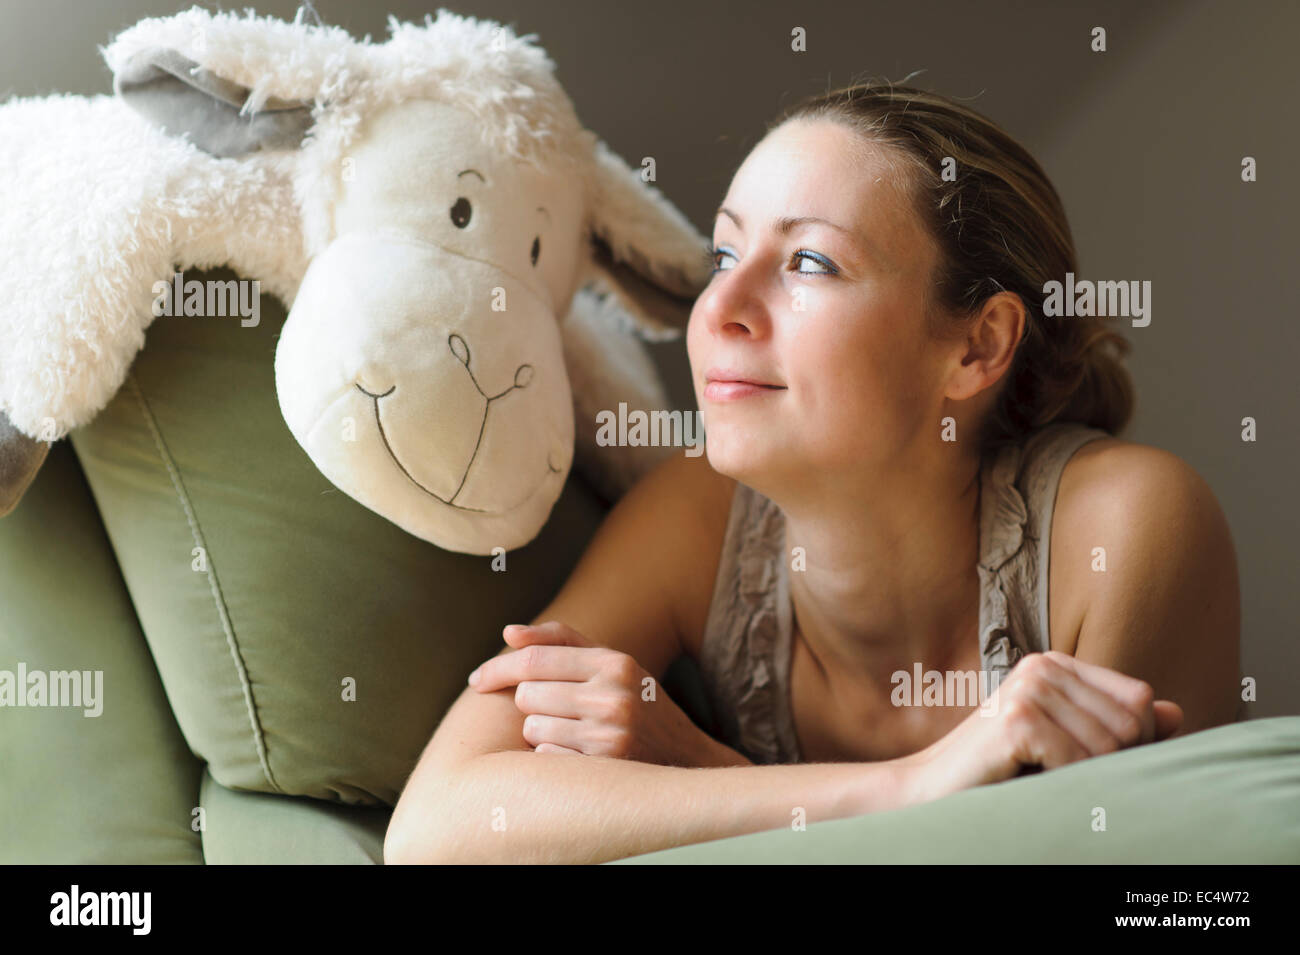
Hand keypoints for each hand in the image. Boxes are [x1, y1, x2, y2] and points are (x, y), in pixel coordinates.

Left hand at [467, 620, 715, 766]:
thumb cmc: (638, 703)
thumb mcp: (612, 663)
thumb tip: (508, 634)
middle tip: (555, 709)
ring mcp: (609, 736)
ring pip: (532, 729)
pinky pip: (545, 757)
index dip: (497, 668)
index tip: (477, 680)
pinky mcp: (602, 771)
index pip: (534, 660)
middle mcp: (613, 697)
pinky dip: (552, 756)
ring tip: (571, 732)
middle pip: (527, 695)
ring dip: (540, 731)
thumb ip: (561, 640)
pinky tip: (577, 755)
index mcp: (614, 663)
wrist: (685, 757)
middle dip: (531, 703)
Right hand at [900, 651, 1182, 804]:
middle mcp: (1042, 666)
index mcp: (1055, 665)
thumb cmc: (999, 769)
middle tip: (1068, 776)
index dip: (1134, 740)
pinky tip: (1034, 781)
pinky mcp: (1019, 721)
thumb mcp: (1064, 741)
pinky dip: (1067, 784)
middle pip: (1131, 722)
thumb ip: (1115, 724)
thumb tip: (1176, 713)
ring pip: (1109, 746)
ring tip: (1048, 779)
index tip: (1094, 762)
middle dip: (1114, 762)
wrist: (932, 787)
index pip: (1138, 698)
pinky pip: (1081, 762)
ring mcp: (1028, 689)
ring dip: (1086, 777)